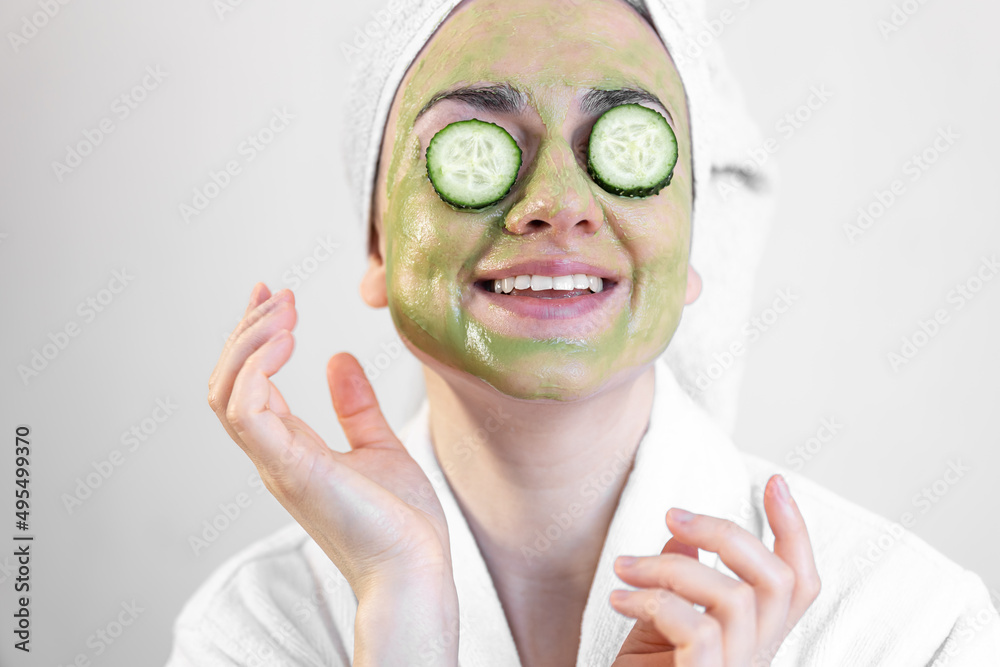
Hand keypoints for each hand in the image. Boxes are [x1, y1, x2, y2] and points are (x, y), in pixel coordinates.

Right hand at [207, 283, 454, 596]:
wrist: (415, 569)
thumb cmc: (399, 522)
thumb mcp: (378, 447)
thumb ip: (354, 407)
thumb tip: (339, 360)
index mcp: (290, 448)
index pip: (249, 384)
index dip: (254, 337)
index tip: (273, 296)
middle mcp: (273, 454)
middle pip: (228, 382)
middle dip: (247, 330)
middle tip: (278, 294)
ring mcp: (276, 461)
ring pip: (226, 391)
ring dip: (249, 342)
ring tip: (284, 311)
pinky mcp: (290, 468)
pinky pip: (245, 412)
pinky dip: (254, 368)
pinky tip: (287, 339)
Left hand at [609, 474, 820, 666]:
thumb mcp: (658, 624)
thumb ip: (680, 583)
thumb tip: (684, 538)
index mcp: (754, 638)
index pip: (800, 583)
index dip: (795, 531)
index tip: (773, 482)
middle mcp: (757, 657)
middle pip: (778, 581)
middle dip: (726, 533)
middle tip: (671, 516)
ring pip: (733, 598)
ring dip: (668, 570)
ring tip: (622, 568)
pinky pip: (697, 631)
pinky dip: (654, 602)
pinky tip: (619, 599)